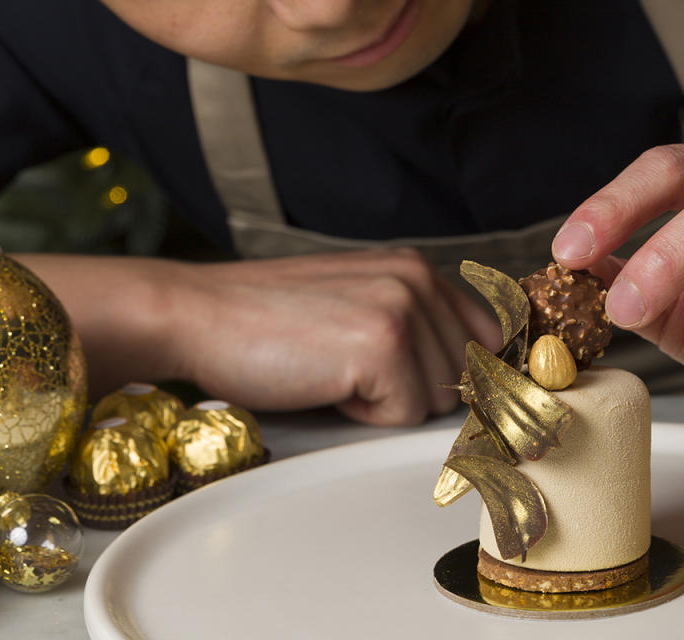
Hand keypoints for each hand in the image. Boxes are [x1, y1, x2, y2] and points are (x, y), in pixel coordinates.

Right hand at [21, 248, 500, 426]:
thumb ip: (416, 326)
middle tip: (346, 368)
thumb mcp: (356, 306)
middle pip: (461, 376)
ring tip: (331, 370)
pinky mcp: (382, 344)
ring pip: (436, 399)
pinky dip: (362, 416)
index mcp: (415, 267)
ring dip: (384, 402)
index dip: (460, 373)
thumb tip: (472, 379)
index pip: (486, 335)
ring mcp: (402, 307)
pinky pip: (402, 416)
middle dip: (408, 390)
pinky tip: (323, 382)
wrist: (197, 316)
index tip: (429, 387)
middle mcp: (417, 278)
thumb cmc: (266, 322)